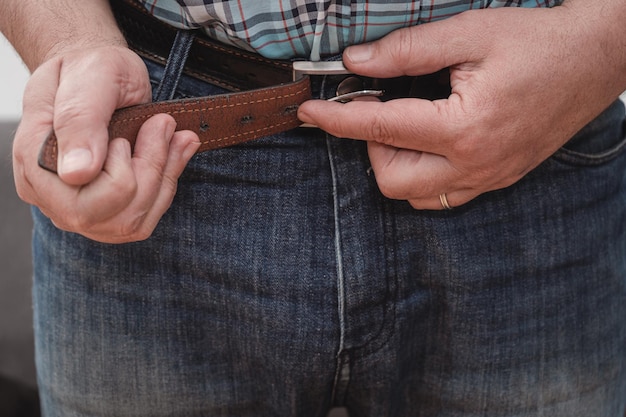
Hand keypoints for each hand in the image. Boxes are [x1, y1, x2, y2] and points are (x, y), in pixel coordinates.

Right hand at [12, 46, 199, 242]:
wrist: (95, 69)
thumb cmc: (88, 69)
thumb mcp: (88, 78)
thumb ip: (80, 120)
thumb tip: (77, 173)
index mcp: (35, 165)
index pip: (83, 204)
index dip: (121, 171)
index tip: (126, 133)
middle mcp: (54, 197)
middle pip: (115, 218)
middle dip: (150, 171)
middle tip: (161, 124)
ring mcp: (82, 209)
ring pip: (135, 223)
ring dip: (164, 175)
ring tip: (173, 133)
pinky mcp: (109, 212)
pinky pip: (146, 216)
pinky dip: (168, 181)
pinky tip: (176, 149)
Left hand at [298, 4, 624, 208]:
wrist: (598, 58)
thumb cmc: (538, 41)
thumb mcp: (470, 34)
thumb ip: (407, 50)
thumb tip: (355, 61)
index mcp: (466, 128)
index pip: (381, 131)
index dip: (337, 120)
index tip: (308, 113)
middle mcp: (476, 165)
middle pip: (392, 180)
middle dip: (371, 147)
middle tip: (379, 110)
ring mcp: (489, 178)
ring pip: (415, 195)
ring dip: (396, 163)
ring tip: (406, 124)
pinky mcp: (498, 179)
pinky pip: (442, 195)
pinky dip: (421, 173)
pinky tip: (429, 141)